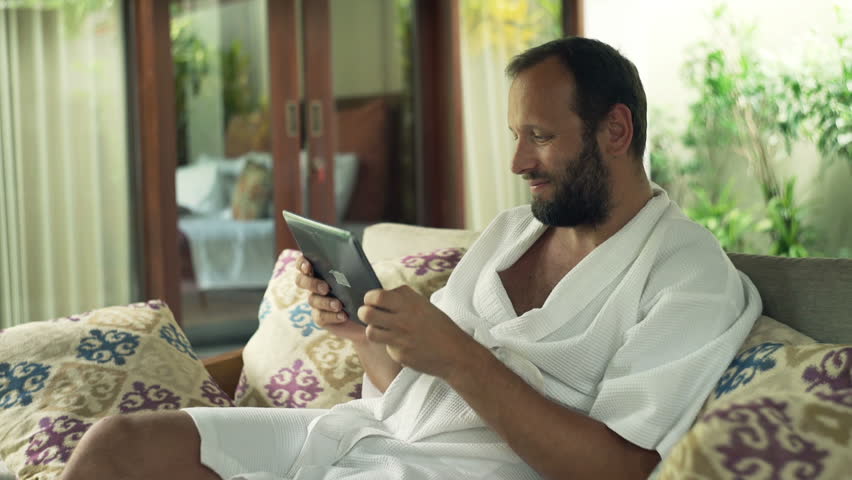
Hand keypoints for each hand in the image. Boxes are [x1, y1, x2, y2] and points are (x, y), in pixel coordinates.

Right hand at [294, 256, 365, 343]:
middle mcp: (313, 284)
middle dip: (311, 283)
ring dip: (325, 302)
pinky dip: (332, 316)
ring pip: (312, 299)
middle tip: (325, 288)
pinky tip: (344, 315)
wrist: (369, 310)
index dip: (302, 263)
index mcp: (319, 269)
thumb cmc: (362, 286)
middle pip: (301, 281)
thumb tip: (350, 255)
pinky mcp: (320, 317)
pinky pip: (320, 316)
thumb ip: (350, 264)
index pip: (303, 263)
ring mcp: (316, 301)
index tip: (308, 267)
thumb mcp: (358, 273)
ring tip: (339, 305)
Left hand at [358, 286, 477, 379]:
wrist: (455, 353)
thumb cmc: (439, 327)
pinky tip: (405, 346)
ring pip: (370, 332)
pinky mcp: (399, 354)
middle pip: (367, 313)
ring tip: (383, 331)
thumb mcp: (422, 305)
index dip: (370, 299)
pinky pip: (386, 348)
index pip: (375, 296)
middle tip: (370, 316)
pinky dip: (392, 347)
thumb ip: (401, 301)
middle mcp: (402, 316)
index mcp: (409, 301)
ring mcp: (400, 336)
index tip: (373, 302)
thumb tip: (378, 299)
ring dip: (374, 331)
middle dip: (364, 314)